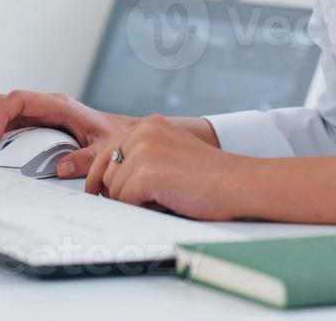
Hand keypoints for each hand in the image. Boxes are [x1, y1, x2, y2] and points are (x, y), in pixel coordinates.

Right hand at [0, 90, 131, 178]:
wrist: (122, 134)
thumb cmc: (113, 137)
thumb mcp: (104, 149)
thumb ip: (86, 159)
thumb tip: (62, 169)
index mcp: (59, 105)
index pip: (21, 100)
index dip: (1, 115)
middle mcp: (45, 105)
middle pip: (4, 101)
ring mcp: (39, 113)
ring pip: (3, 110)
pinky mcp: (37, 124)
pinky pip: (10, 124)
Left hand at [84, 115, 248, 220]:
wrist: (239, 183)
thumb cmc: (212, 177)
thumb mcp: (172, 154)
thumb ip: (144, 158)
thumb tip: (109, 183)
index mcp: (150, 125)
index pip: (107, 151)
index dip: (100, 175)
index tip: (96, 192)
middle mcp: (143, 132)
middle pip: (105, 171)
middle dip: (116, 191)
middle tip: (138, 202)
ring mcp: (144, 151)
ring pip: (113, 189)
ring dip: (133, 202)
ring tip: (164, 199)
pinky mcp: (146, 173)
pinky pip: (124, 202)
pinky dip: (140, 209)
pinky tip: (165, 203)